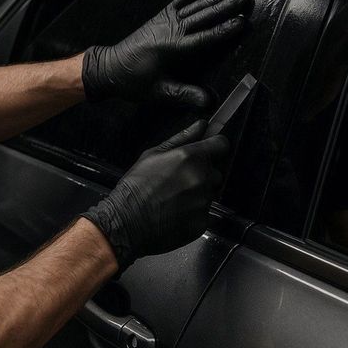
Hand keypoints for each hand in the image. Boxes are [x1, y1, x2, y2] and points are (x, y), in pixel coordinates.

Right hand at [81, 120, 228, 269]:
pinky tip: (175, 213)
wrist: (126, 222)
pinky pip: (204, 213)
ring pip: (209, 193)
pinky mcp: (202, 222)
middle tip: (179, 180)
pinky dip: (193, 213)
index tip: (208, 151)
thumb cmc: (135, 186)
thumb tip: (202, 125)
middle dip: (202, 173)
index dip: (215, 147)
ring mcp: (204, 202)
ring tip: (174, 199)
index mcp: (191, 158)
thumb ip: (181, 138)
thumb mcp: (153, 154)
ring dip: (198, 193)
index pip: (222, 145)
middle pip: (215, 171)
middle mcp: (202, 178)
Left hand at [82, 0, 247, 105]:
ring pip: (196, 5)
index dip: (225, 30)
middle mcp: (172, 29)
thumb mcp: (159, 92)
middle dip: (226, 6)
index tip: (242, 21)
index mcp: (174, 48)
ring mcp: (166, 20)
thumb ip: (184, 95)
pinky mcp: (161, 15)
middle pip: (204, 16)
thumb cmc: (134, 81)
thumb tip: (208, 102)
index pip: (205, 38)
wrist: (110, 68)